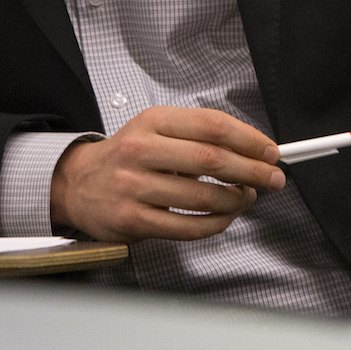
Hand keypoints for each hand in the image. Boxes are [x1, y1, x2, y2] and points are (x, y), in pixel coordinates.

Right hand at [48, 106, 284, 243]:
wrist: (78, 183)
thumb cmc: (127, 156)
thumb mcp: (156, 129)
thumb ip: (199, 136)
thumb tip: (252, 150)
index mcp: (153, 122)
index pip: (212, 125)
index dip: (249, 139)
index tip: (270, 151)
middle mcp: (141, 150)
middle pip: (212, 160)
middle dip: (253, 171)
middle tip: (273, 178)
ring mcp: (134, 186)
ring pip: (203, 198)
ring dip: (236, 201)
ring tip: (247, 197)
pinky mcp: (133, 219)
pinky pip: (187, 227)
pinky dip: (215, 225)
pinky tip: (224, 218)